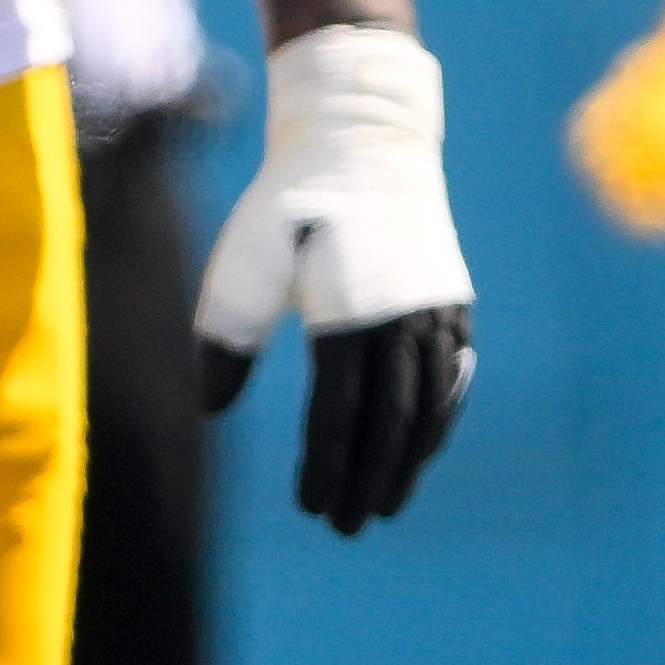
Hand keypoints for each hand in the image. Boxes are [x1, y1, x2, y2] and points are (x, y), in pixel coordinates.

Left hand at [196, 21, 473, 528]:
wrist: (363, 136)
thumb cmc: (291, 200)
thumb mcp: (243, 256)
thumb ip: (226, 332)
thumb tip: (213, 408)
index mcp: (349, 306)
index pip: (339, 409)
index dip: (326, 464)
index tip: (310, 508)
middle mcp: (403, 315)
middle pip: (392, 420)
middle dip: (370, 480)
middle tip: (346, 528)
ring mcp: (436, 310)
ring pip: (429, 405)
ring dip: (409, 462)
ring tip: (384, 506)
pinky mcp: (451, 304)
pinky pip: (451, 378)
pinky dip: (438, 422)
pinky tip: (421, 451)